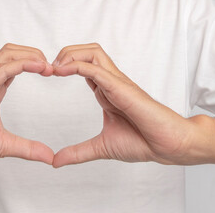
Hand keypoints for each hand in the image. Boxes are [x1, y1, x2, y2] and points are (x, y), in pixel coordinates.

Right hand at [0, 43, 54, 170]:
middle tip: (54, 67)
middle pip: (13, 52)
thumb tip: (49, 157)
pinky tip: (38, 66)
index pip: (16, 65)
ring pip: (7, 55)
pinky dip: (21, 64)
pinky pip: (0, 69)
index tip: (53, 73)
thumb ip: (27, 148)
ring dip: (30, 55)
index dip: (36, 64)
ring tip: (48, 66)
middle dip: (35, 53)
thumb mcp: (4, 145)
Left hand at [52, 43, 207, 166]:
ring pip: (93, 52)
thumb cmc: (142, 142)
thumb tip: (56, 161)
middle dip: (65, 53)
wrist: (167, 147)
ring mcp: (117, 83)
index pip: (84, 66)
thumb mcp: (101, 147)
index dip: (64, 66)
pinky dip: (77, 65)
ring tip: (55, 68)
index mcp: (106, 92)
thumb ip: (78, 152)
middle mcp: (111, 83)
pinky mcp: (122, 88)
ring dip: (70, 55)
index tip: (47, 75)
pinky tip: (61, 71)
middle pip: (87, 51)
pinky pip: (97, 69)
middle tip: (48, 68)